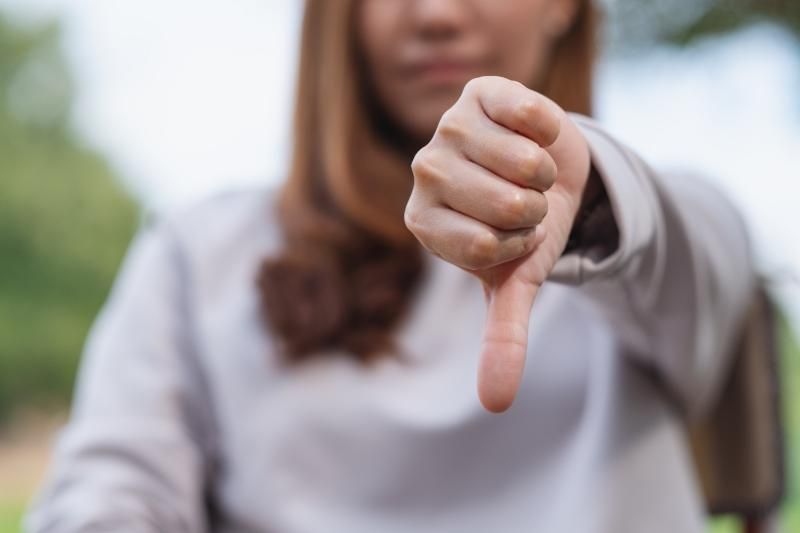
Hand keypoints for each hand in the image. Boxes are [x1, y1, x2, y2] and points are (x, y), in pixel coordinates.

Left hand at [404, 76, 590, 412]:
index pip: (483, 246)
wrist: (549, 170)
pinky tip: (534, 133)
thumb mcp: (515, 283)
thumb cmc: (524, 228)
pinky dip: (549, 131)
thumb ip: (503, 339)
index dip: (518, 244)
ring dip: (545, 175)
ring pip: (520, 161)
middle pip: (501, 203)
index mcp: (422, 221)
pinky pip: (529, 114)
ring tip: (531, 172)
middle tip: (525, 202)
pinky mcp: (480, 92)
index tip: (511, 235)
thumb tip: (496, 404)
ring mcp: (448, 126)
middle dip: (533, 212)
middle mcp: (424, 171)